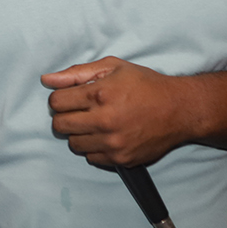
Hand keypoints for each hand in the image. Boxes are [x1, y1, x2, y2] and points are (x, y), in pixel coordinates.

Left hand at [42, 57, 201, 166]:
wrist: (179, 110)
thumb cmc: (145, 85)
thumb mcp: (113, 68)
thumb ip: (77, 73)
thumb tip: (47, 79)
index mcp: (100, 95)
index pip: (56, 102)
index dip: (60, 98)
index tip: (71, 97)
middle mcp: (104, 121)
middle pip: (59, 125)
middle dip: (65, 116)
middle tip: (79, 111)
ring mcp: (112, 143)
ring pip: (73, 144)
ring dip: (78, 133)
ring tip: (94, 123)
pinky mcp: (120, 159)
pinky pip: (90, 158)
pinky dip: (94, 148)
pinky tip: (106, 136)